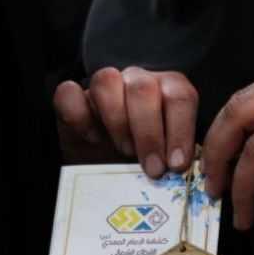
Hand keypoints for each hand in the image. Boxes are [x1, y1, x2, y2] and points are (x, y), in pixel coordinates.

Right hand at [53, 67, 197, 177]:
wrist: (105, 168)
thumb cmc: (142, 163)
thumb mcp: (166, 161)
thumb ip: (176, 159)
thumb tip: (185, 173)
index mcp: (166, 92)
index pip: (180, 96)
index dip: (181, 130)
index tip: (177, 164)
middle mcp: (137, 82)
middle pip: (143, 89)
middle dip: (149, 133)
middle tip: (152, 168)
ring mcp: (104, 87)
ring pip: (106, 81)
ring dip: (116, 121)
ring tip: (124, 151)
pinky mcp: (73, 98)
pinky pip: (68, 93)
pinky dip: (78, 116)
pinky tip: (91, 138)